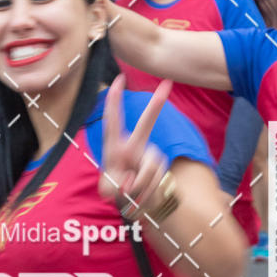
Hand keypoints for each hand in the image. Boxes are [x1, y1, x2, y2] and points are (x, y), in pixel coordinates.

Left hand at [99, 73, 172, 212]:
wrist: (133, 197)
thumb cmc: (116, 188)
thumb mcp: (108, 190)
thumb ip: (115, 186)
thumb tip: (131, 183)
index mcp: (115, 146)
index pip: (113, 121)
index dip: (114, 101)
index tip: (119, 79)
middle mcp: (134, 145)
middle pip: (146, 123)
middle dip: (157, 104)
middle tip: (168, 83)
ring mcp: (149, 154)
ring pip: (150, 167)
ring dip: (140, 185)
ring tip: (131, 192)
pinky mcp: (159, 163)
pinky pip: (156, 177)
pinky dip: (147, 189)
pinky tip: (141, 193)